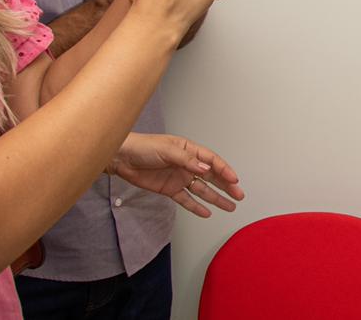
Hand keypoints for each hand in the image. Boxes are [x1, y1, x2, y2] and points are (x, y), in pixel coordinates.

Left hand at [109, 133, 244, 217]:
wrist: (122, 158)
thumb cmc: (143, 147)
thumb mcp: (167, 150)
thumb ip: (186, 160)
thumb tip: (203, 169)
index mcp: (190, 151)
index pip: (212, 161)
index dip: (224, 170)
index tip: (234, 180)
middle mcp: (188, 165)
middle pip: (212, 177)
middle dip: (226, 186)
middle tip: (239, 195)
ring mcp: (179, 178)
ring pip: (202, 190)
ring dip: (216, 198)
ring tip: (230, 207)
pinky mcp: (169, 190)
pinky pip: (186, 200)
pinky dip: (196, 207)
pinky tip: (207, 213)